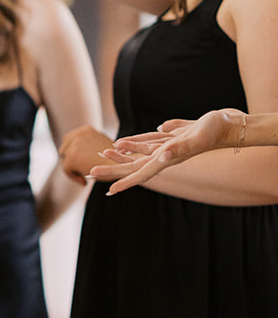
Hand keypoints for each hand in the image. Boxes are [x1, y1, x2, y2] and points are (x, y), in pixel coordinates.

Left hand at [58, 124, 114, 184]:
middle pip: (64, 147)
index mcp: (85, 129)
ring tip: (82, 175)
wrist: (121, 167)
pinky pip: (66, 168)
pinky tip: (83, 181)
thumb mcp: (101, 146)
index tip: (79, 161)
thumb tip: (79, 152)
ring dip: (71, 167)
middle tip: (79, 169)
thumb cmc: (116, 160)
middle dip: (69, 158)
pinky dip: (73, 176)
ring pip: (64, 158)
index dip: (72, 151)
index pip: (69, 139)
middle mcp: (78, 134)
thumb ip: (90, 145)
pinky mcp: (72, 158)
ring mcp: (74, 145)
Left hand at [94, 110, 238, 193]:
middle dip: (112, 170)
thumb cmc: (214, 132)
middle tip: (89, 173)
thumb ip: (179, 148)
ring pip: (136, 154)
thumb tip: (162, 156)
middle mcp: (164, 156)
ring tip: (101, 154)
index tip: (108, 191)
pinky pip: (146, 143)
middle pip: (133, 166)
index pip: (140, 174)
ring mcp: (166, 147)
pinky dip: (132, 144)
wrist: (228, 125)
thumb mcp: (196, 139)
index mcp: (167, 159)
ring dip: (119, 156)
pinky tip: (124, 143)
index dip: (124, 182)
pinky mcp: (169, 138)